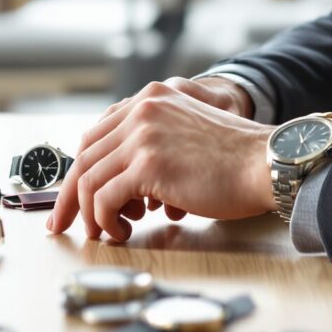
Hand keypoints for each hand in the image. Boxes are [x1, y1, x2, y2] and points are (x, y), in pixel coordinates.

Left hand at [44, 79, 274, 240]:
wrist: (267, 162)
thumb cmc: (236, 160)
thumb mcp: (186, 135)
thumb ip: (155, 145)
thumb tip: (124, 187)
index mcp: (150, 99)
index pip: (96, 134)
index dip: (80, 168)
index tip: (72, 195)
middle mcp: (141, 109)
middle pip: (85, 155)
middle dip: (70, 195)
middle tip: (64, 224)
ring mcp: (143, 135)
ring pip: (89, 179)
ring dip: (92, 213)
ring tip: (107, 232)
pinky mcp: (148, 164)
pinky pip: (104, 198)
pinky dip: (105, 220)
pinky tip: (122, 232)